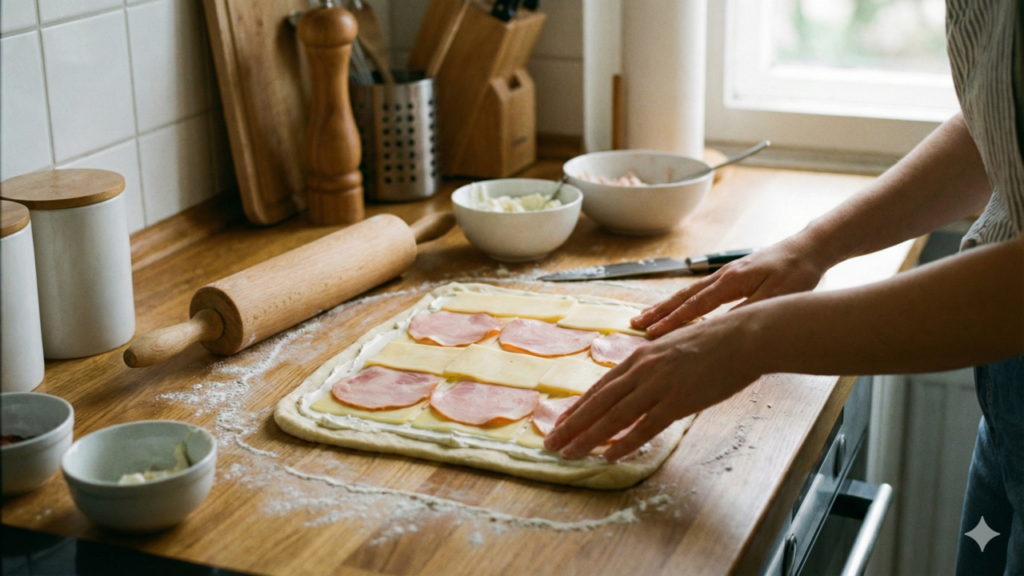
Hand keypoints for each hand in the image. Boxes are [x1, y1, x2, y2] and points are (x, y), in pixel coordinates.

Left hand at [544, 311, 761, 460]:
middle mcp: (642, 370)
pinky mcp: (677, 401)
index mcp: (640, 356)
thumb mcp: (672, 348)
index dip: (578, 407)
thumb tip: (640, 382)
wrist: (742, 337)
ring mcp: (658, 385)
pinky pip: (645, 427)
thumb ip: (653, 366)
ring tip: (568, 453)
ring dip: (587, 437)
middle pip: (598, 402)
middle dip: (571, 425)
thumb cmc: (713, 343)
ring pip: (614, 417)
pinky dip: (625, 443)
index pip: (601, 387)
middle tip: (550, 443)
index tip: (559, 422)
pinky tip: (609, 456)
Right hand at [632, 235, 832, 336]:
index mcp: (731, 281)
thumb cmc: (797, 274)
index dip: (672, 321)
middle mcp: (722, 276)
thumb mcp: (775, 297)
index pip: (694, 305)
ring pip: (689, 293)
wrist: (810, 248)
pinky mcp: (733, 276)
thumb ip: (746, 313)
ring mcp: (726, 275)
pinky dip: (683, 301)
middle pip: (683, 296)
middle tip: (635, 323)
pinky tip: (679, 309)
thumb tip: (718, 329)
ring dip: (666, 306)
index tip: (651, 333)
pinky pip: (701, 291)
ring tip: (647, 317)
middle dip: (658, 312)